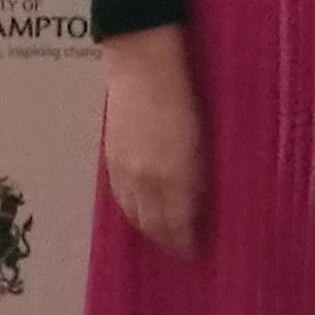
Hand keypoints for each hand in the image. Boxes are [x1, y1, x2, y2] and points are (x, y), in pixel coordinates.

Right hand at [98, 28, 208, 256]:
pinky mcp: (110, 156)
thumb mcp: (203, 135)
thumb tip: (202, 200)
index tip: (196, 253)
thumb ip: (201, 172)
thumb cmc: (186, 92)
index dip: (184, 241)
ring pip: (133, 212)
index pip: (177, 222)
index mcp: (174, 173)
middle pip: (153, 223)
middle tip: (179, 251)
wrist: (143, 61)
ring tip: (160, 239)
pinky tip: (137, 212)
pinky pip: (119, 195)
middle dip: (166, 241)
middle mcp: (146, 177)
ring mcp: (124, 167)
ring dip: (146, 229)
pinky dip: (130, 210)